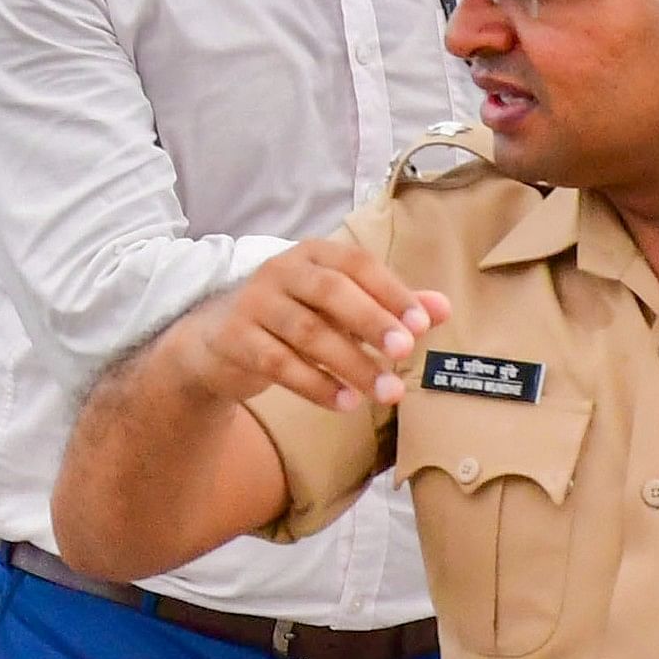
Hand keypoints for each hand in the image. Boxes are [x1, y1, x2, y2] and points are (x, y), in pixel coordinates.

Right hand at [172, 239, 450, 412]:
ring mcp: (253, 303)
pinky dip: (315, 385)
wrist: (215, 342)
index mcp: (311, 255)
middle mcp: (279, 271)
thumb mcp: (340, 308)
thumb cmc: (291, 318)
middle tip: (405, 352)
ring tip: (386, 393)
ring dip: (351, 363)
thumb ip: (388, 306)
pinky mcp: (234, 338)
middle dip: (370, 321)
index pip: (355, 263)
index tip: (422, 324)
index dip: (390, 291)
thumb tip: (443, 308)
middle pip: (328, 291)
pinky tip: (345, 403)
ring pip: (306, 331)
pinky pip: (278, 362)